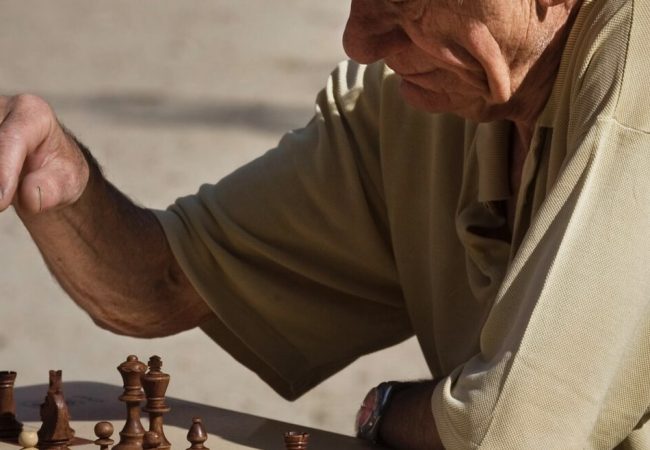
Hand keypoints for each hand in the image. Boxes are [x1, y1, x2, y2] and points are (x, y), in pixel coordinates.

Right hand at [0, 94, 88, 214]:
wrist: (43, 167)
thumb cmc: (56, 172)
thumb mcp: (68, 182)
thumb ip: (52, 188)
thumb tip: (30, 195)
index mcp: (33, 112)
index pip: (12, 138)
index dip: (3, 171)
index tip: (0, 203)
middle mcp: (1, 107)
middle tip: (1, 204)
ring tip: (3, 201)